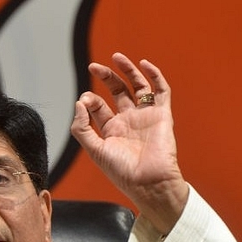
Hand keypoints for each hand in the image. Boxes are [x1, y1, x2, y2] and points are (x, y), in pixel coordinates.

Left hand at [70, 52, 188, 234]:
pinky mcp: (162, 115)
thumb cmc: (122, 172)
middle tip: (94, 66)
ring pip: (138, 86)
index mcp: (112, 130)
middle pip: (117, 91)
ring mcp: (145, 116)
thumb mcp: (95, 150)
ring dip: (128, 70)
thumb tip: (79, 103)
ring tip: (116, 57)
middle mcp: (128, 121)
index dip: (89, 100)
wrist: (149, 183)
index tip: (84, 101)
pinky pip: (161, 91)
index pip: (98, 107)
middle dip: (106, 77)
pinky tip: (144, 64)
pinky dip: (154, 76)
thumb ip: (82, 128)